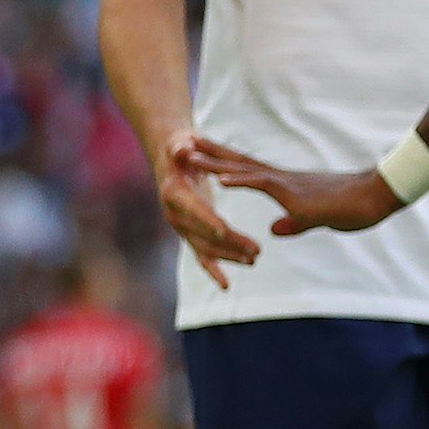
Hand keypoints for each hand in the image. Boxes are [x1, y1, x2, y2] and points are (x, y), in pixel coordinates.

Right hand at [155, 134, 263, 285]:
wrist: (172, 161)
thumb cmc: (180, 148)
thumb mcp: (179, 143)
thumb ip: (181, 146)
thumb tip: (183, 148)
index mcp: (174, 194)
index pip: (194, 209)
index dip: (209, 219)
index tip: (226, 230)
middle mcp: (175, 215)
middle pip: (204, 233)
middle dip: (229, 243)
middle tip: (256, 249)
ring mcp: (182, 227)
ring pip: (206, 247)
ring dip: (230, 255)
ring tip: (255, 258)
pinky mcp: (191, 233)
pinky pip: (202, 255)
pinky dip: (214, 270)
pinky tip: (226, 285)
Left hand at [179, 141, 405, 237]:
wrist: (374, 197)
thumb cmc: (352, 207)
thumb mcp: (315, 219)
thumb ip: (293, 222)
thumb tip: (274, 229)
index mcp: (283, 184)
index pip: (246, 169)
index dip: (223, 160)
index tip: (201, 150)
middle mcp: (280, 178)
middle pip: (238, 161)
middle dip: (209, 153)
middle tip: (182, 141)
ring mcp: (286, 183)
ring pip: (242, 168)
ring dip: (213, 162)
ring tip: (188, 154)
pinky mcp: (294, 192)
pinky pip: (262, 184)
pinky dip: (240, 180)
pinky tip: (221, 178)